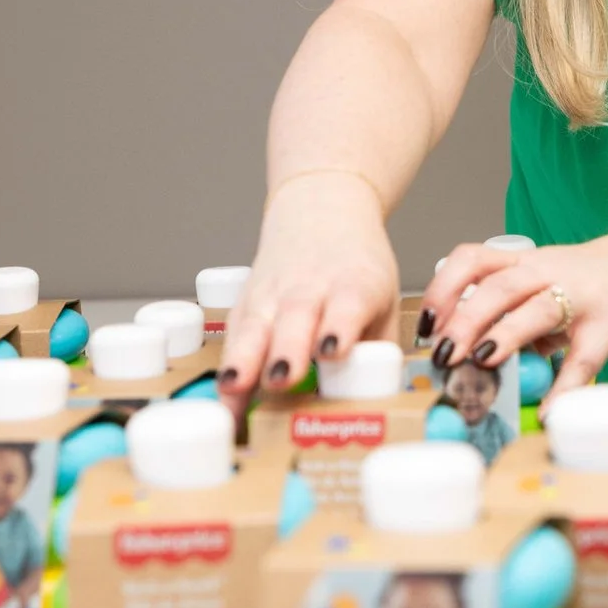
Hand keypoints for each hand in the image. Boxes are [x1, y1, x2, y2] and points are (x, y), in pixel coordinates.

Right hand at [219, 170, 399, 404]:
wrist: (322, 210)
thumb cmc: (356, 268)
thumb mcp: (383, 300)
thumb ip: (380, 348)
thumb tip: (381, 397)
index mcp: (353, 285)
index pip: (346, 304)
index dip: (339, 326)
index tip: (334, 350)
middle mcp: (310, 288)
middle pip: (296, 318)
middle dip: (287, 350)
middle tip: (281, 378)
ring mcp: (272, 295)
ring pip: (256, 326)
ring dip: (245, 358)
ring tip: (235, 386)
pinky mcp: (245, 305)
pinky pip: (235, 337)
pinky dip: (228, 364)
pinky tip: (224, 390)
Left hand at [416, 231, 607, 403]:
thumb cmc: (598, 279)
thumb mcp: (550, 282)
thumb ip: (514, 310)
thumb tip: (474, 357)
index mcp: (527, 261)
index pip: (472, 260)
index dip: (442, 289)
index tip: (424, 325)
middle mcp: (550, 270)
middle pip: (498, 285)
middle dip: (464, 319)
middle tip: (443, 354)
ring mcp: (582, 295)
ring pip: (535, 309)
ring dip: (504, 336)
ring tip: (481, 366)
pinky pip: (583, 359)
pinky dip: (564, 388)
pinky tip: (549, 413)